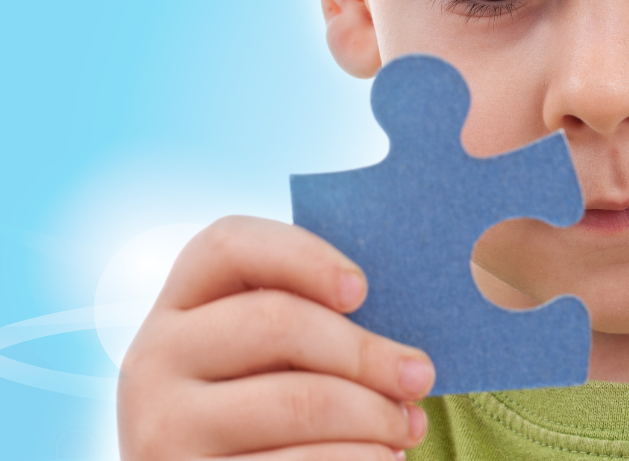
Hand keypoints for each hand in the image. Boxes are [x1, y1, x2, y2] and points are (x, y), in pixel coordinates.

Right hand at [118, 216, 434, 460]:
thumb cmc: (262, 419)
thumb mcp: (265, 364)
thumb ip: (310, 328)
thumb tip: (398, 337)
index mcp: (179, 308)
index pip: (227, 245)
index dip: (302, 256)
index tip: (361, 290)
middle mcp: (154, 358)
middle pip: (278, 323)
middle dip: (366, 352)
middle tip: (420, 377)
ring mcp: (162, 425)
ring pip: (298, 401)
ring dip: (375, 415)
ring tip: (409, 428)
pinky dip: (358, 460)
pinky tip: (384, 459)